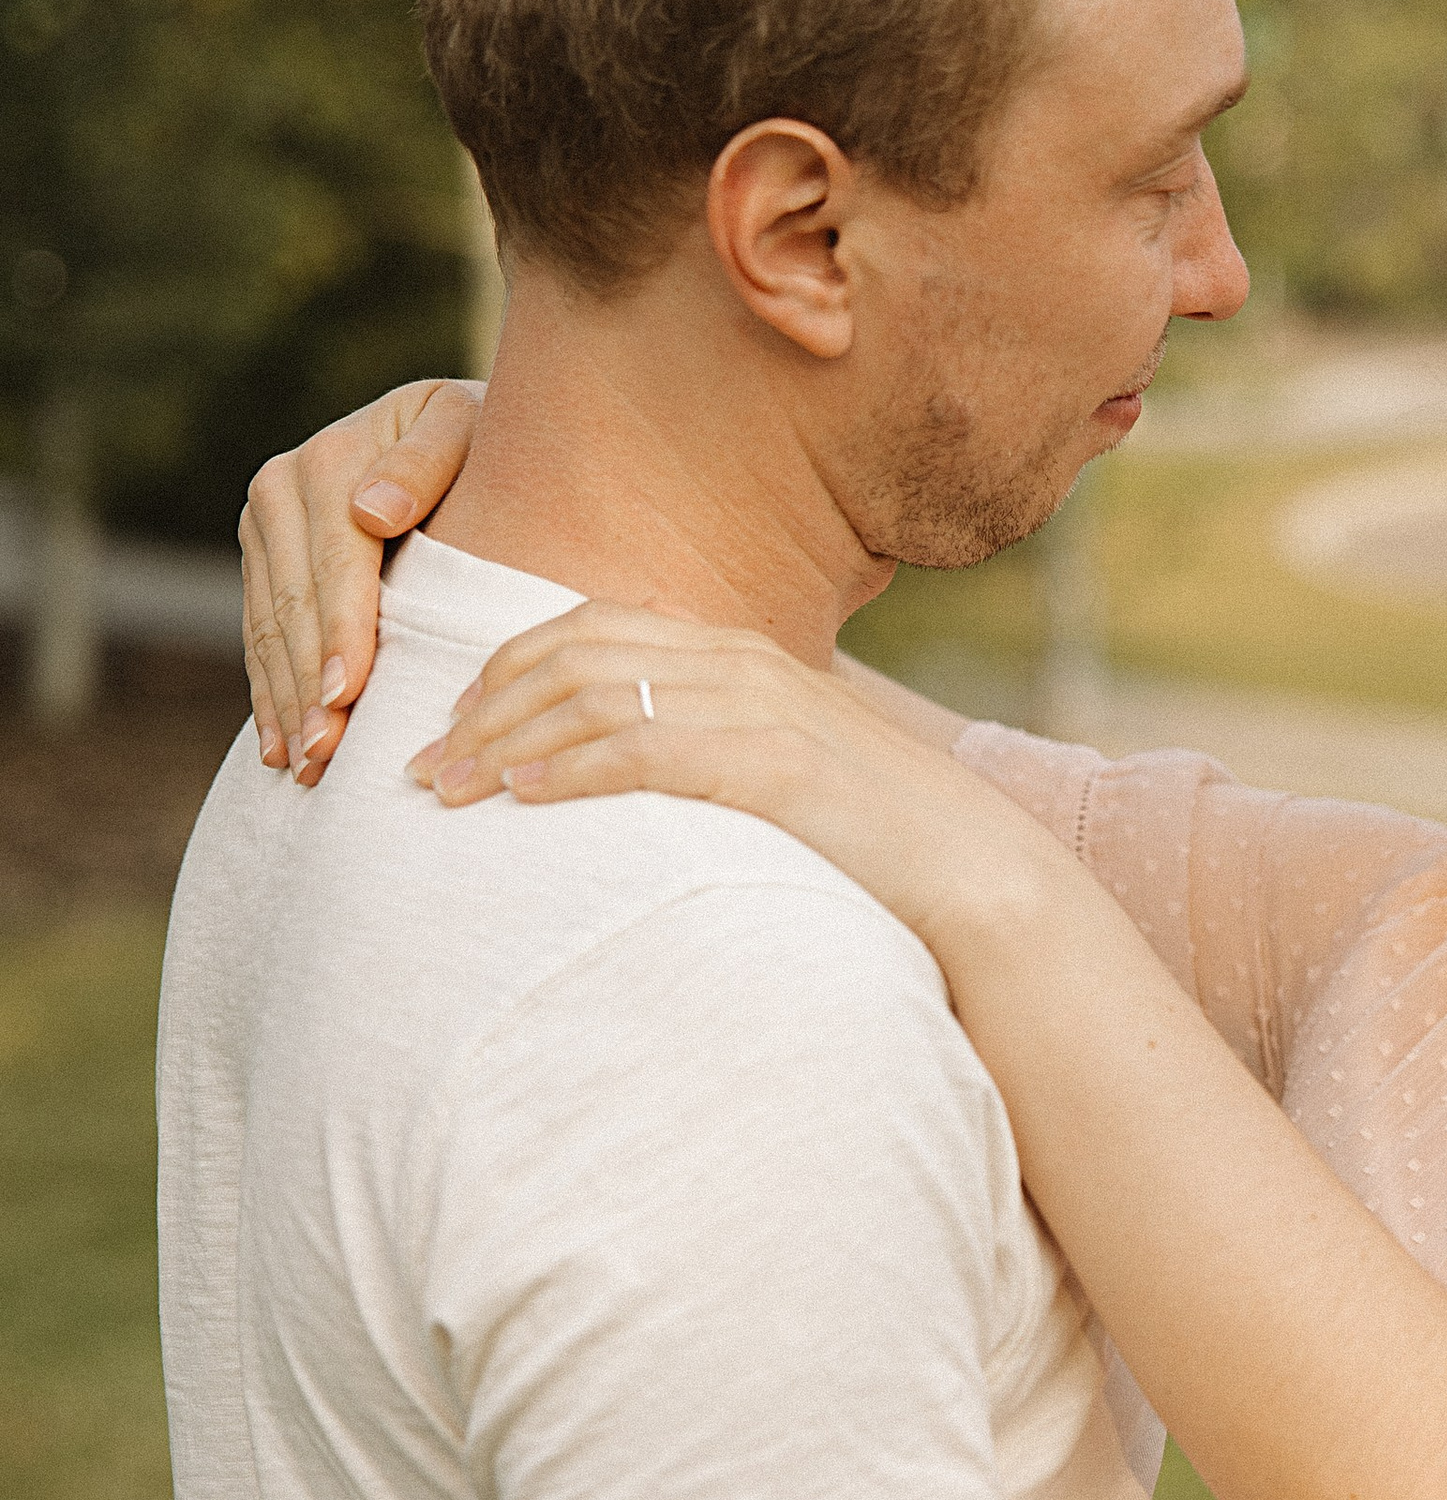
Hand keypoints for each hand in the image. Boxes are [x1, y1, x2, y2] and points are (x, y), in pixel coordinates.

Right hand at [241, 376, 479, 778]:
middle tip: (324, 756)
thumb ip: (425, 461)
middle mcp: (280, 488)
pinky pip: (257, 635)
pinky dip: (269, 693)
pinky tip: (279, 747)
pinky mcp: (260, 559)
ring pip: (267, 630)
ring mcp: (262, 526)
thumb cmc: (479, 438)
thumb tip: (374, 510)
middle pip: (293, 606)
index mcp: (328, 459)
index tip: (346, 695)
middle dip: (307, 685)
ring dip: (284, 703)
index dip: (340, 633)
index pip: (336, 565)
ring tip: (304, 768)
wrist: (452, 425)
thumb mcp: (465, 429)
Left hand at [411, 601, 1064, 947]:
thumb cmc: (870, 838)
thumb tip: (625, 783)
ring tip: (445, 791)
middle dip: (481, 707)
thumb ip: (706, 752)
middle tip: (419, 767)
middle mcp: (738, 662)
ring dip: (503, 743)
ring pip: (593, 695)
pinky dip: (571, 769)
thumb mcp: (777, 772)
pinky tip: (521, 798)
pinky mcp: (772, 764)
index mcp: (735, 653)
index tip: (448, 728)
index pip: (587, 628)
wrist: (974, 871)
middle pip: (571, 653)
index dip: (502, 672)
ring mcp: (758, 706)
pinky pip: (646, 749)